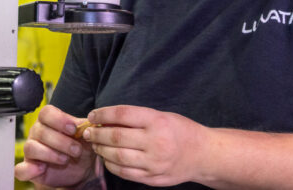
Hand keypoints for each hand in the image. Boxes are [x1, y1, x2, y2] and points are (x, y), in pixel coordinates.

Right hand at [15, 105, 96, 187]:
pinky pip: (20, 169)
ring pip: (31, 148)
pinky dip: (29, 170)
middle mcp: (37, 133)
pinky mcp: (29, 168)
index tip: (73, 129)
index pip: (46, 113)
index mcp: (50, 121)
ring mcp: (31, 151)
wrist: (80, 169)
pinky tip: (42, 169)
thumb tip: (90, 122)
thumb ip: (87, 127)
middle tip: (76, 150)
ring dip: (49, 154)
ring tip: (65, 159)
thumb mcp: (86, 136)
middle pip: (41, 131)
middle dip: (61, 141)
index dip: (59, 120)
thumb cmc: (81, 147)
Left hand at [83, 105, 207, 186]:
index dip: (103, 114)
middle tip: (89, 132)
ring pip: (117, 157)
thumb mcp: (162, 116)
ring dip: (101, 150)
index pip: (122, 115)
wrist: (203, 155)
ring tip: (95, 145)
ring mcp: (153, 162)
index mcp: (157, 121)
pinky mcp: (152, 178)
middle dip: (97, 134)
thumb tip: (107, 120)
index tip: (93, 115)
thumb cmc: (181, 130)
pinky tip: (107, 158)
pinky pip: (124, 172)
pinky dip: (111, 165)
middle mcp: (155, 142)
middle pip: (116, 137)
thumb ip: (137, 118)